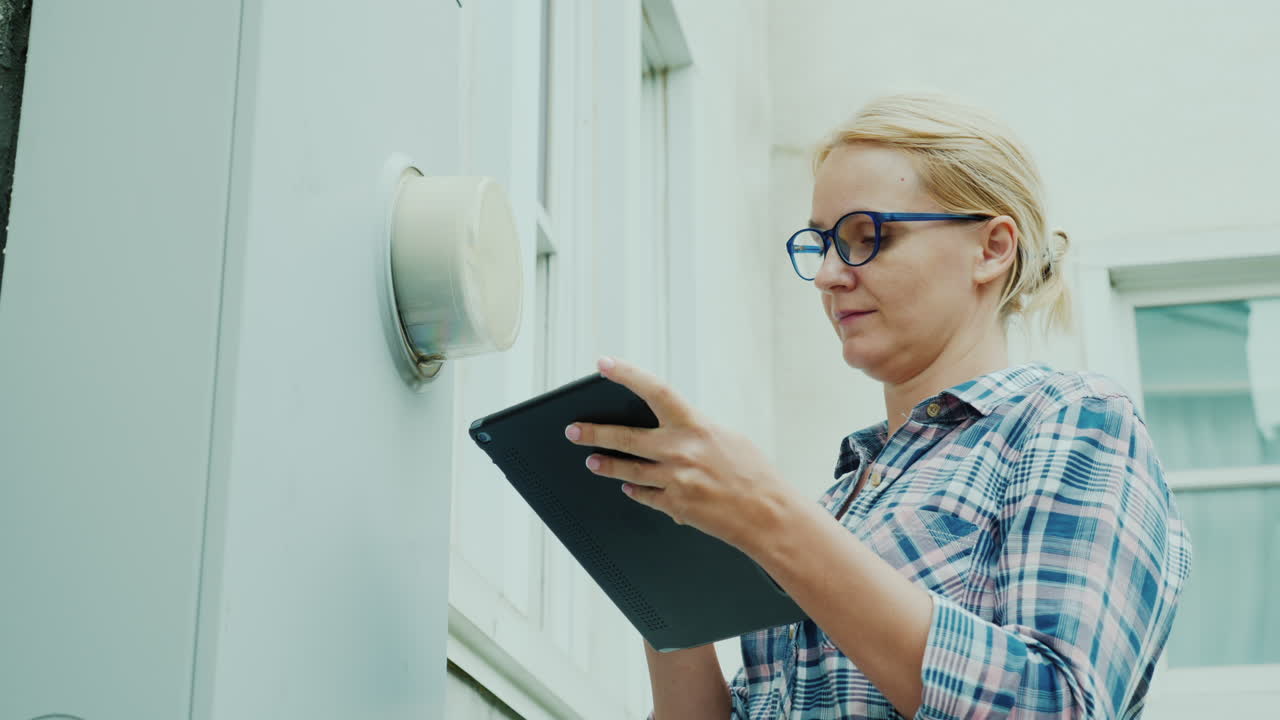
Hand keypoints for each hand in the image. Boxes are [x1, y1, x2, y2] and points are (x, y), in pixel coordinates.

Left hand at [564, 356, 798, 553]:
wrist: (768, 515)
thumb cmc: (753, 473)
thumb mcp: (727, 437)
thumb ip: (694, 430)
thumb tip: (669, 427)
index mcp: (696, 425)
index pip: (655, 390)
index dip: (627, 374)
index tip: (603, 363)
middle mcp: (682, 450)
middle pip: (626, 438)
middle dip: (594, 434)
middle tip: (573, 430)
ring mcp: (676, 480)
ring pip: (628, 471)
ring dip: (606, 466)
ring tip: (592, 461)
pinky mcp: (675, 506)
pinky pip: (645, 496)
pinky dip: (635, 490)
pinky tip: (627, 487)